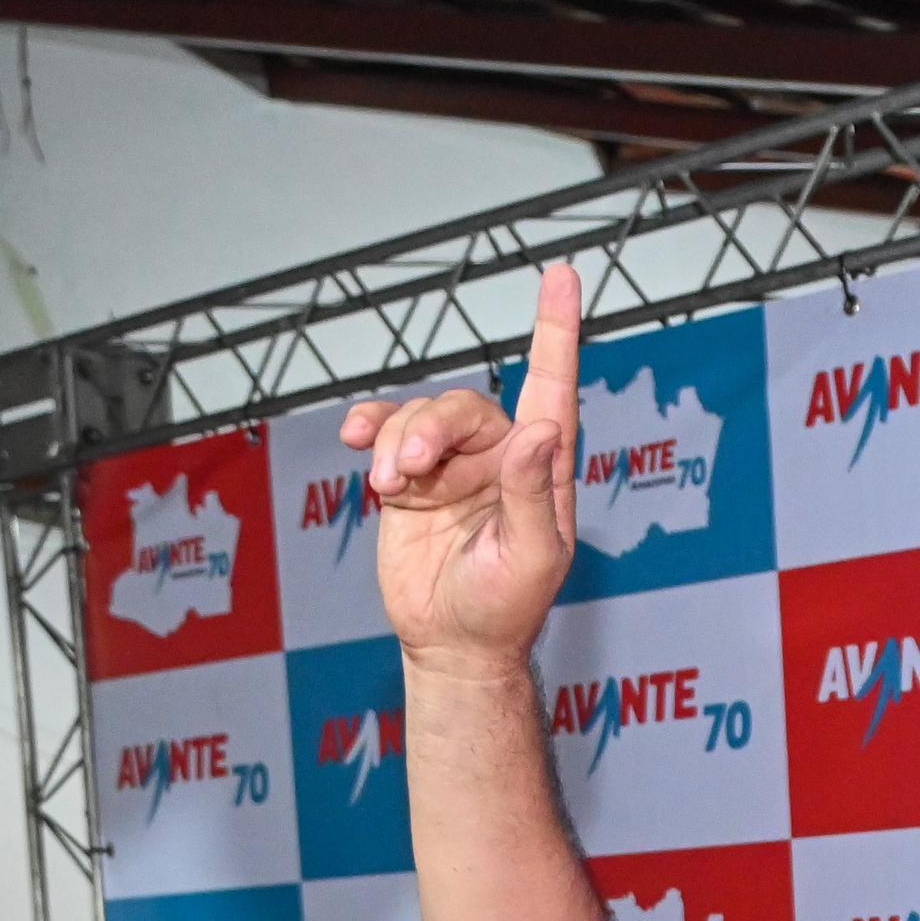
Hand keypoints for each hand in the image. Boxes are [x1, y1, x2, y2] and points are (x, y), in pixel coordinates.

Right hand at [337, 263, 580, 679]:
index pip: (552, 387)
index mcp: (541, 468)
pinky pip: (386, 432)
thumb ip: (533, 492)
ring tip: (389, 484)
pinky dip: (370, 430)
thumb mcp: (532, 556)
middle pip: (463, 406)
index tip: (563, 275)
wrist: (452, 644)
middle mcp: (499, 456)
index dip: (556, 331)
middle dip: (429, 427)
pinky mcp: (410, 479)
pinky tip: (357, 440)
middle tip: (407, 469)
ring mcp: (452, 465)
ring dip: (397, 440)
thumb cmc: (505, 609)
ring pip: (419, 416)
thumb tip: (542, 429)